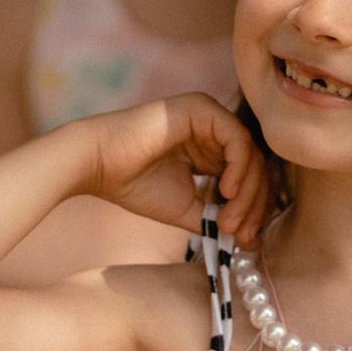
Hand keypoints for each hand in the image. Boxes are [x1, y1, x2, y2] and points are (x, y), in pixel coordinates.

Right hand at [69, 94, 268, 248]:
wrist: (96, 165)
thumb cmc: (133, 185)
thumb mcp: (185, 208)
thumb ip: (216, 218)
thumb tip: (250, 240)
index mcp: (210, 149)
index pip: (247, 177)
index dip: (253, 210)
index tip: (248, 242)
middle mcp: (213, 129)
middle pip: (255, 166)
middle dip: (254, 205)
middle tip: (243, 236)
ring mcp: (208, 115)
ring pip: (250, 154)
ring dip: (247, 192)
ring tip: (230, 221)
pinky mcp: (201, 108)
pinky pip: (236, 139)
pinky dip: (238, 167)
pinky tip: (225, 192)